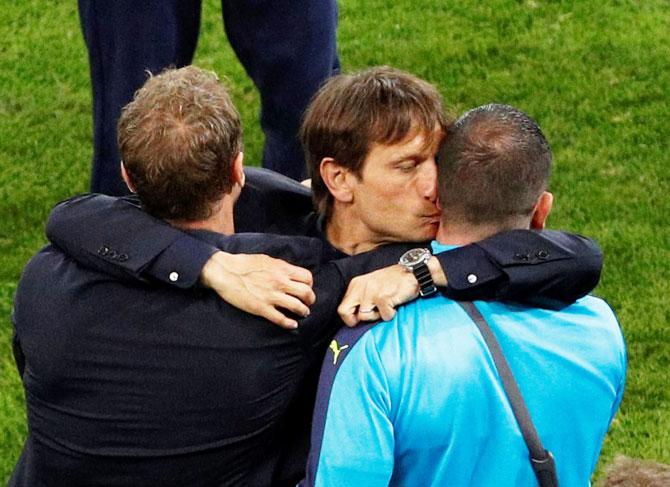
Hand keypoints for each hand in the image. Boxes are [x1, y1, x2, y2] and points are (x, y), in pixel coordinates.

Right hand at [200, 251, 314, 328]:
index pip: (306, 277)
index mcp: (281, 269)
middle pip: (306, 293)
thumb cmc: (243, 263)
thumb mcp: (266, 260)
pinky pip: (280, 318)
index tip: (306, 288)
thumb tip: (290, 273)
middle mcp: (279, 282)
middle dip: (310, 300)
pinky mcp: (261, 308)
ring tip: (303, 313)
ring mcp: (271, 296)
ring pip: (297, 307)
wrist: (224, 272)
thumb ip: (280, 267)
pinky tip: (292, 325)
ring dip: (303, 311)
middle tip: (308, 303)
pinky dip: (289, 324)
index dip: (309, 284)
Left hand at [338, 265, 418, 326]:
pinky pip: (383, 316)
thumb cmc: (393, 281)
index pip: (342, 308)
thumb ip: (361, 298)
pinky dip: (391, 314)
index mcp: (356, 284)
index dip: (349, 318)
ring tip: (386, 306)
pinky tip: (395, 304)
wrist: (413, 273)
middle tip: (372, 315)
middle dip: (358, 319)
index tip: (359, 320)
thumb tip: (354, 317)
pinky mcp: (383, 298)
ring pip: (365, 317)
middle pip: (345, 312)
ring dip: (378, 315)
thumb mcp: (371, 285)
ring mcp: (371, 292)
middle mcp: (360, 287)